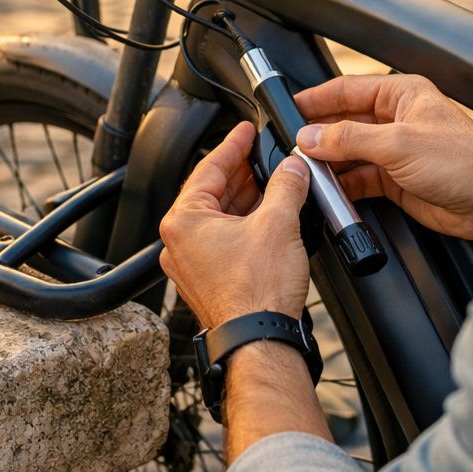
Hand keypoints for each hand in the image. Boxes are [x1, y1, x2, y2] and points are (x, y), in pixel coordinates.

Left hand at [158, 122, 312, 329]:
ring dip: (246, 199)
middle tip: (263, 154)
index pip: (208, 167)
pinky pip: (224, 240)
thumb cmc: (256, 293)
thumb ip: (286, 186)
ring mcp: (192, 264)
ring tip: (273, 182)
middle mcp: (180, 242)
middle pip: (212, 191)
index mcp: (184, 221)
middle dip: (242, 172)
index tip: (246, 131)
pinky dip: (245, 224)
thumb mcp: (277, 223)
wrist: (259, 340)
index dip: (233, 144)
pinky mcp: (209, 280)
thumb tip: (292, 167)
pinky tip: (269, 216)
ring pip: (220, 217)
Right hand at [295, 75, 472, 240]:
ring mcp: (396, 151)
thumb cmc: (466, 162)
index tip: (290, 108)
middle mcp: (397, 119)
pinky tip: (329, 191)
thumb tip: (311, 137)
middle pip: (345, 122)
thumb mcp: (399, 144)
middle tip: (293, 146)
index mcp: (402, 94)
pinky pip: (360, 179)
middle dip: (319, 135)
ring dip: (330, 163)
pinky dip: (343, 186)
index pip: (347, 89)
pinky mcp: (397, 180)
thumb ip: (350, 139)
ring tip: (307, 171)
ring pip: (349, 153)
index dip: (317, 98)